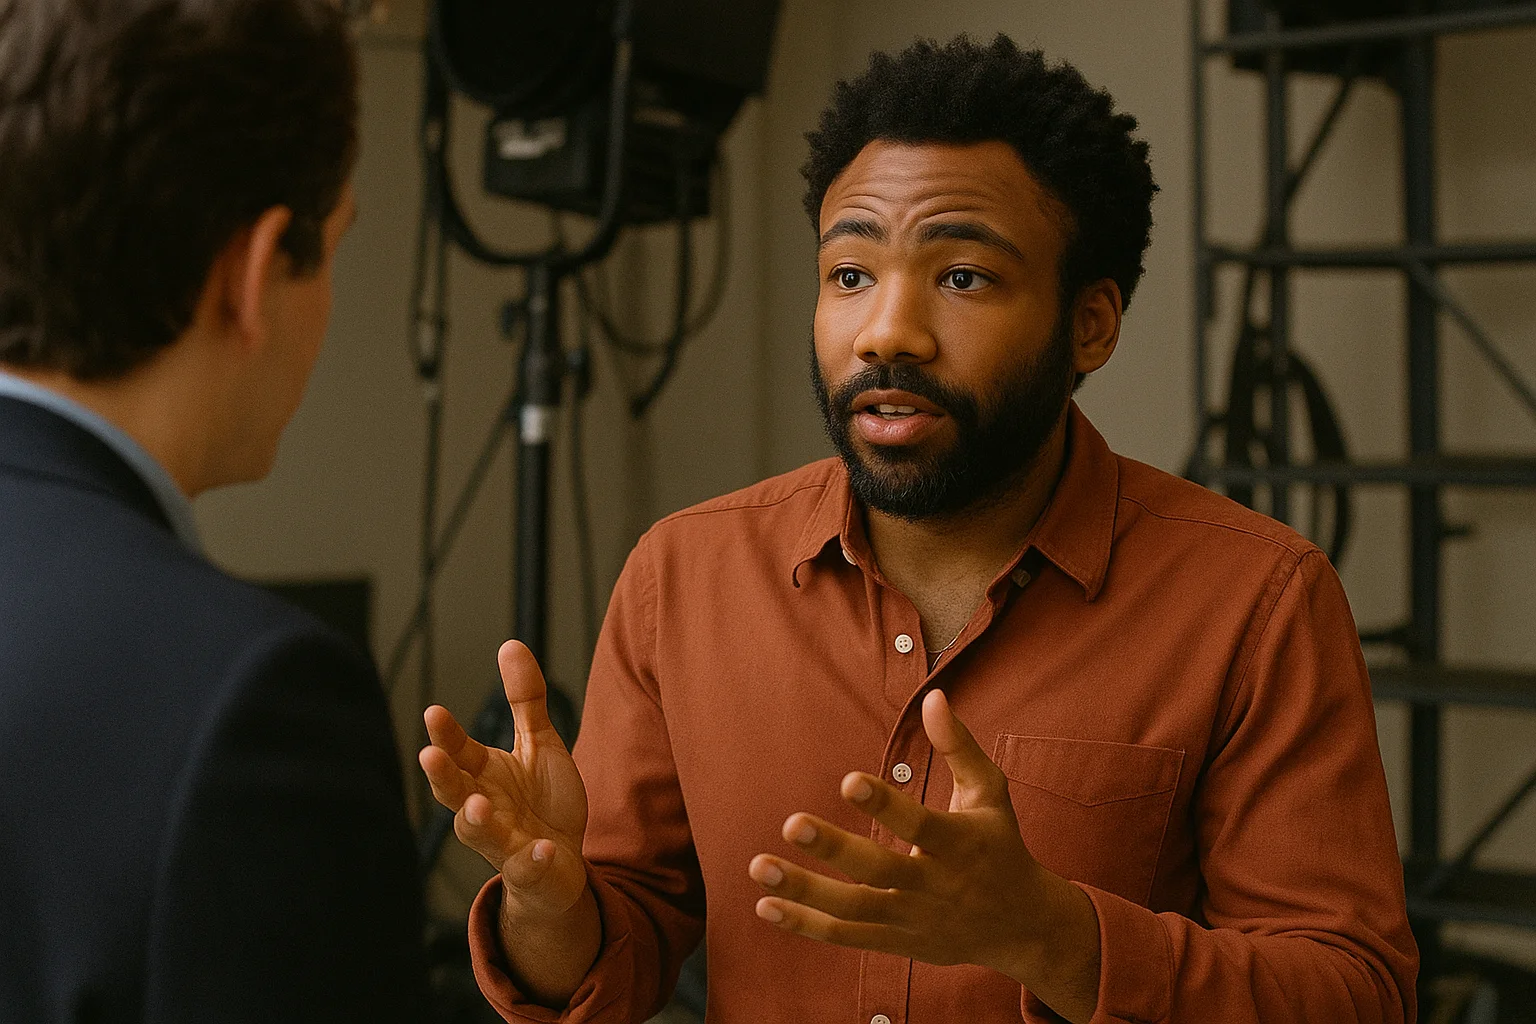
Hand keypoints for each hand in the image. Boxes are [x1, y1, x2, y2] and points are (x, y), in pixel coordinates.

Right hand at [419, 640, 589, 921]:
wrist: (562, 861)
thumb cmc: (542, 800)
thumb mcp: (540, 742)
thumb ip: (525, 698)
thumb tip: (510, 643)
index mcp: (483, 775)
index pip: (458, 751)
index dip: (446, 735)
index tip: (434, 712)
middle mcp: (484, 808)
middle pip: (454, 792)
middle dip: (441, 776)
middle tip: (429, 756)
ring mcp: (503, 842)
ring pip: (479, 834)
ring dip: (475, 822)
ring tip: (477, 807)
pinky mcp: (529, 870)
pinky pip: (527, 867)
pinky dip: (532, 860)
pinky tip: (543, 850)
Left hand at [747, 689, 1100, 1019]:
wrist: (1022, 926)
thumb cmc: (1000, 845)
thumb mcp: (989, 794)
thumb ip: (959, 747)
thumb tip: (934, 696)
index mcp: (958, 844)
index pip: (919, 825)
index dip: (885, 804)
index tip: (848, 780)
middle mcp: (933, 885)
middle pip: (878, 871)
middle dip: (833, 849)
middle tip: (790, 822)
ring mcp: (912, 919)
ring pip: (853, 909)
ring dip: (804, 890)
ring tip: (758, 865)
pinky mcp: (896, 942)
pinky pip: (845, 936)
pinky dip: (805, 924)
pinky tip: (765, 905)